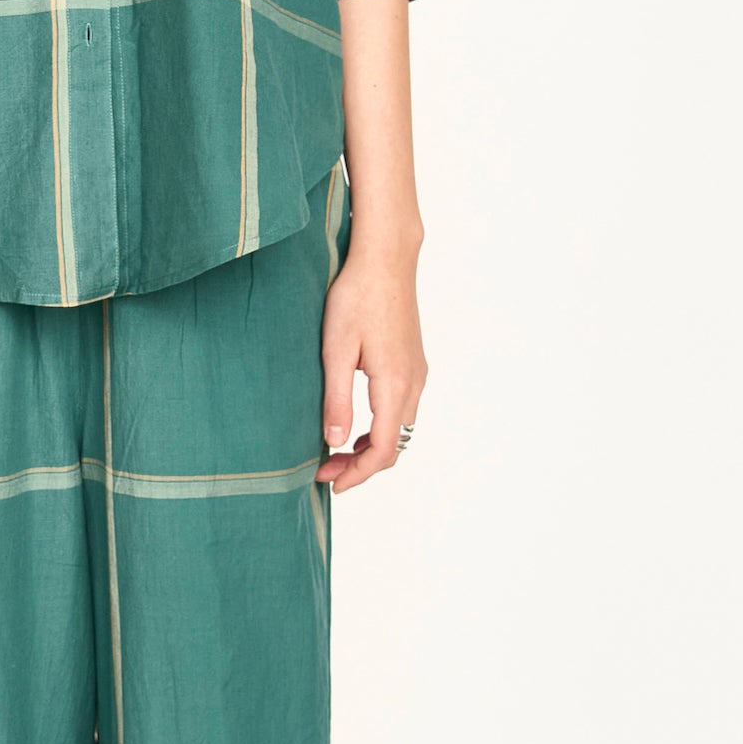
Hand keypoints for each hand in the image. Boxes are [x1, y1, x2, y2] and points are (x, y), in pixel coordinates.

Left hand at [318, 243, 424, 492]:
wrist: (385, 259)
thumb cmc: (355, 298)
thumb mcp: (336, 351)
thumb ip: (336, 400)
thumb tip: (335, 443)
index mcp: (394, 385)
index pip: (382, 450)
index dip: (357, 474)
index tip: (329, 483)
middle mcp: (413, 383)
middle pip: (394, 446)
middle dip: (361, 466)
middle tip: (325, 470)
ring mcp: (417, 373)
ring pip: (400, 429)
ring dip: (371, 448)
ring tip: (335, 450)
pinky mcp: (414, 362)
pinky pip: (402, 410)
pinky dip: (380, 427)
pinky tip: (355, 423)